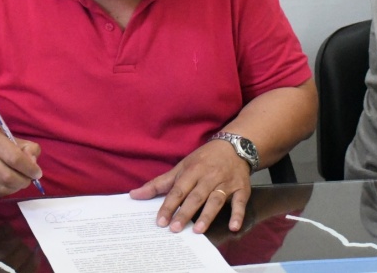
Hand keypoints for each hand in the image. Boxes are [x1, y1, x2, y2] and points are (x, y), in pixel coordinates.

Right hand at [0, 127, 41, 197]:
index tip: (37, 173)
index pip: (15, 158)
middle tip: (27, 180)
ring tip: (17, 182)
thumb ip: (24, 147)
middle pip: (8, 177)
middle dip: (23, 181)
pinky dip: (2, 192)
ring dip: (14, 188)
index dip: (30, 169)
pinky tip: (4, 185)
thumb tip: (34, 163)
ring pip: (0, 188)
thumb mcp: (4, 136)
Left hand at [129, 140, 250, 233]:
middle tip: (175, 229)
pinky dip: (237, 214)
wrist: (234, 146)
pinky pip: (240, 202)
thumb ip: (159, 183)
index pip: (178, 190)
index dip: (168, 205)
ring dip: (207, 215)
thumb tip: (134, 195)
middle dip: (185, 212)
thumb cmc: (203, 159)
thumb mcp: (181, 167)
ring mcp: (226, 183)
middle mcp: (208, 177)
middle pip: (196, 196)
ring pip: (216, 200)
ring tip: (198, 231)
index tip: (160, 221)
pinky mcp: (241, 189)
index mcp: (192, 171)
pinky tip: (233, 227)